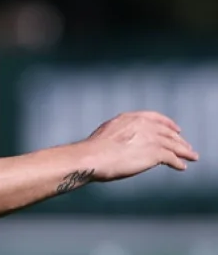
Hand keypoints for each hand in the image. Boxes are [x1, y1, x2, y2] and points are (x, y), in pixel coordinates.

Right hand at [83, 111, 198, 181]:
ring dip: (184, 151)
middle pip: (167, 132)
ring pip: (174, 144)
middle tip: (186, 146)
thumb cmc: (94, 149)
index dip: (168, 124)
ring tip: (191, 157)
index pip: (155, 118)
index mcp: (130, 118)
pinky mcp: (154, 153)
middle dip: (179, 140)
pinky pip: (172, 158)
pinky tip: (181, 166)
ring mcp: (150, 138)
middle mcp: (142, 125)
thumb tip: (125, 140)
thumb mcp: (108, 132)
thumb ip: (121, 132)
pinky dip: (178, 162)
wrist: (92, 157)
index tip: (176, 129)